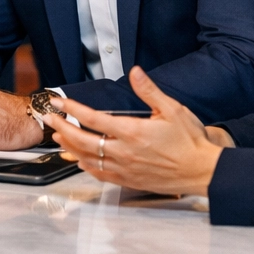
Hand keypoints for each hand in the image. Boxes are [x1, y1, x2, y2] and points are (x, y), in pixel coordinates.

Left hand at [43, 66, 223, 194]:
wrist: (203, 171)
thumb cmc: (191, 141)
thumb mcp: (172, 109)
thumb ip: (149, 91)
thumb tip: (135, 72)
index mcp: (132, 132)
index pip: (93, 118)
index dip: (72, 109)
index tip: (58, 102)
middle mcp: (125, 152)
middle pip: (83, 140)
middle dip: (62, 128)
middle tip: (49, 119)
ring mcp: (125, 168)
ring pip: (88, 159)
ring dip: (70, 148)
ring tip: (58, 138)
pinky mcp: (130, 181)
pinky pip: (101, 175)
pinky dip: (87, 167)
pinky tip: (80, 161)